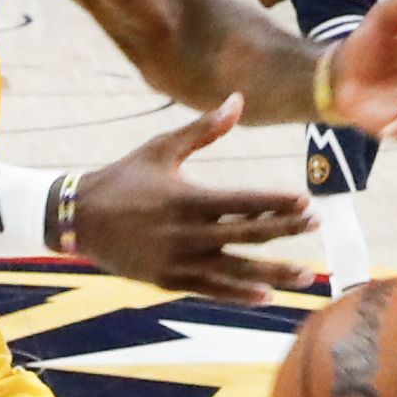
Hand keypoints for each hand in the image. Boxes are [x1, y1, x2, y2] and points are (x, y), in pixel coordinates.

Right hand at [69, 95, 315, 304]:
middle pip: (245, 234)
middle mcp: (184, 233)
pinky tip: (267, 296)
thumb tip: (238, 99)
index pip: (241, 201)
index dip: (275, 202)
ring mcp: (177, 261)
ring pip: (234, 270)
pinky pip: (211, 290)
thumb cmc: (123, 178)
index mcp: (185, 197)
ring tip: (306, 275)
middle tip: (318, 226)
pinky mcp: (168, 281)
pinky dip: (239, 294)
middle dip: (284, 231)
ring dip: (273, 273)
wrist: (78, 218)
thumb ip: (203, 129)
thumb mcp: (160, 148)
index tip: (306, 202)